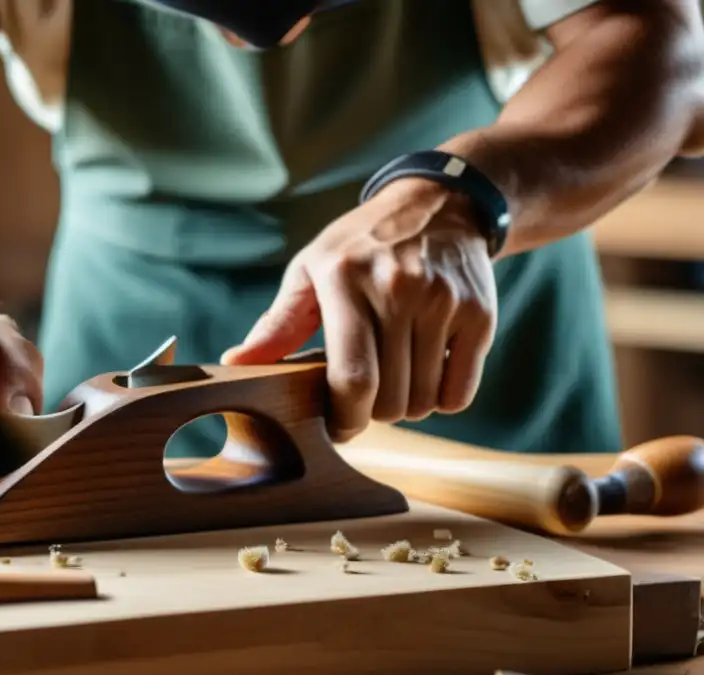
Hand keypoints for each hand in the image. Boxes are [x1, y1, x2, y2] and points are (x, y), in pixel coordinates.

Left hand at [222, 179, 497, 439]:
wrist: (441, 204)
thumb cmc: (361, 247)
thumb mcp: (311, 270)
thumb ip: (277, 324)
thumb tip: (235, 363)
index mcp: (346, 280)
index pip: (352, 376)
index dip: (344, 418)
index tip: (338, 428)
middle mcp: (397, 289)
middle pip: (389, 399)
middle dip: (372, 413)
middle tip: (367, 392)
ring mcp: (443, 301)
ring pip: (424, 401)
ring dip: (407, 406)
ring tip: (397, 374)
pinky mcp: (479, 313)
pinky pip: (459, 394)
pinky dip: (442, 398)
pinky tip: (428, 370)